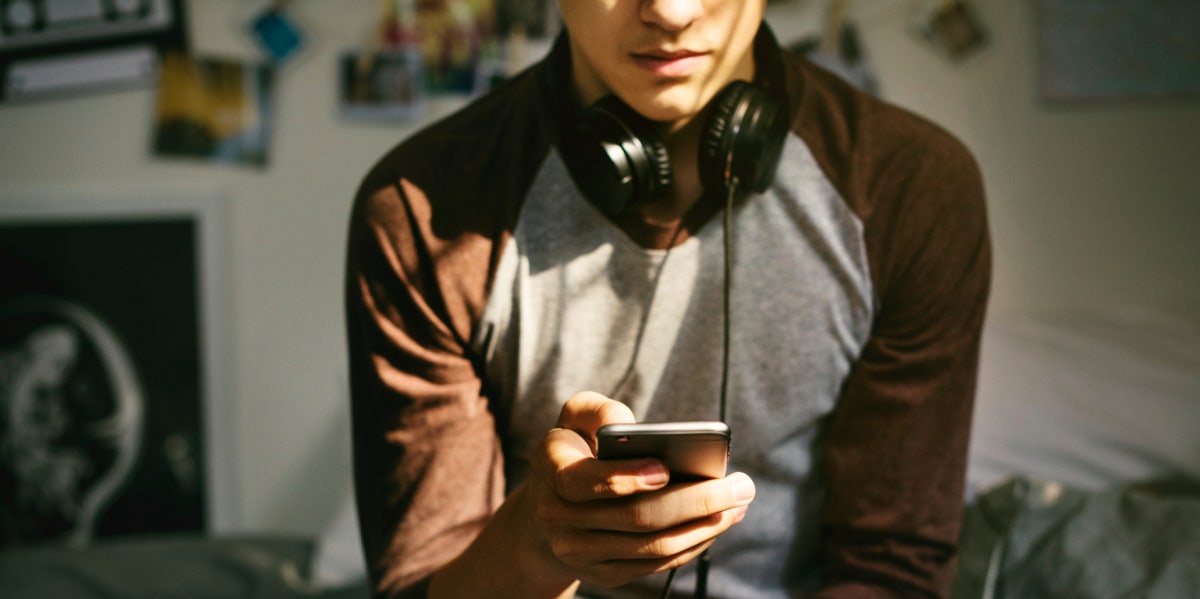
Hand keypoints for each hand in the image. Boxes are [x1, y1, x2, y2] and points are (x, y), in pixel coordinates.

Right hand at [525, 391, 755, 587]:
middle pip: (635, 518)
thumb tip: (628, 424)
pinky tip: (718, 522)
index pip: (583, 481)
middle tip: (741, 485)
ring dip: (704, 526)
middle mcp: (558, 518)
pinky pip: (655, 565)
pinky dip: (693, 544)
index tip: (665, 468)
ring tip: (739, 503)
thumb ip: (598, 409)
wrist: (547, 508)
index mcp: (550, 471)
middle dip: (695, 501)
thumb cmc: (575, 449)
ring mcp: (580, 553)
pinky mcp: (603, 575)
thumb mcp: (575, 416)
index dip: (625, 476)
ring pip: (652, 546)